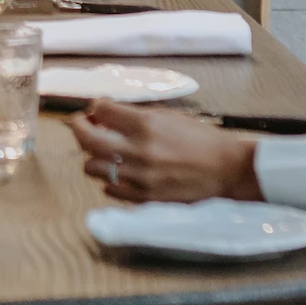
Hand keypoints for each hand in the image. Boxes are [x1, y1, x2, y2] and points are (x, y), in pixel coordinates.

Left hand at [70, 100, 261, 203]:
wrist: (227, 170)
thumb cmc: (201, 140)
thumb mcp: (169, 116)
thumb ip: (136, 116)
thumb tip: (106, 115)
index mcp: (147, 124)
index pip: (100, 110)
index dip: (95, 107)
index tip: (98, 110)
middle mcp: (139, 150)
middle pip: (86, 139)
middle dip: (78, 127)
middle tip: (82, 125)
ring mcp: (140, 176)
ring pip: (92, 167)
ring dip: (94, 156)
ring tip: (104, 152)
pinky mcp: (144, 197)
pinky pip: (109, 189)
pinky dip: (109, 179)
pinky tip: (120, 172)